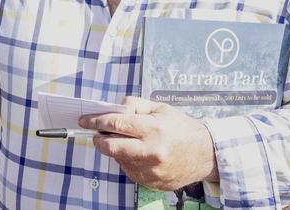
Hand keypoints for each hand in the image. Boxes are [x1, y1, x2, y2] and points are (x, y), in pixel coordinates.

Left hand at [79, 96, 217, 190]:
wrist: (205, 154)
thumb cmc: (181, 127)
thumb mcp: (159, 108)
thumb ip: (134, 105)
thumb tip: (113, 108)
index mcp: (153, 129)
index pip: (116, 124)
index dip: (97, 121)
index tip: (84, 120)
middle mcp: (151, 152)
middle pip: (112, 148)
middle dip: (99, 139)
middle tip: (97, 133)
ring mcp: (152, 171)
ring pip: (119, 160)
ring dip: (114, 149)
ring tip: (124, 140)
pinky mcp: (152, 183)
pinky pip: (129, 171)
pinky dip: (126, 160)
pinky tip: (136, 152)